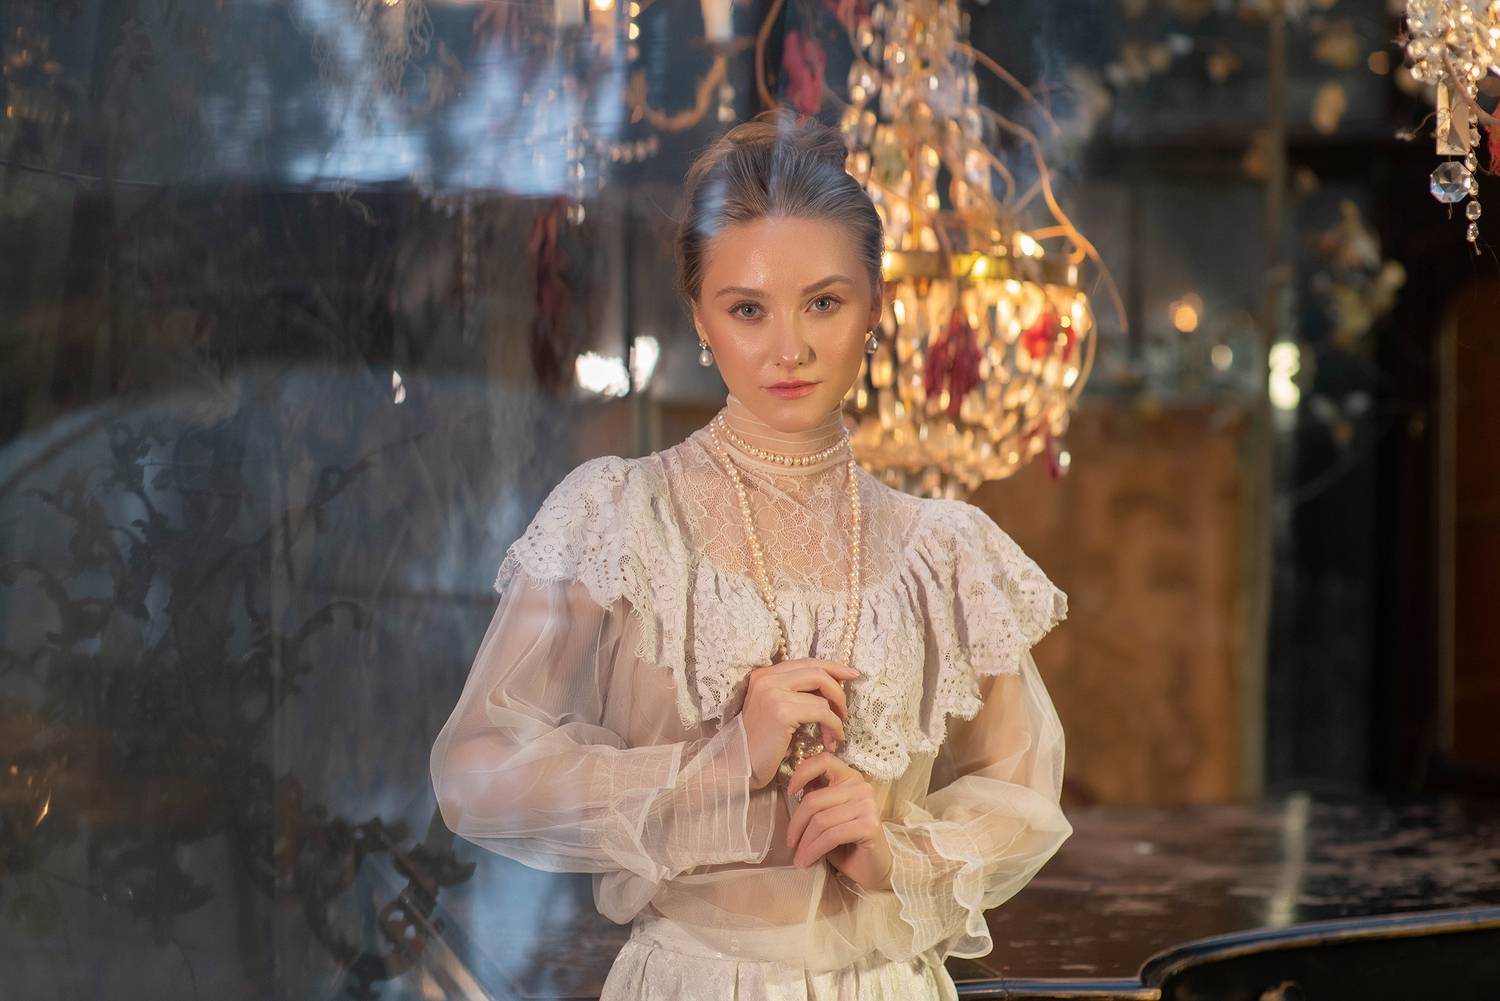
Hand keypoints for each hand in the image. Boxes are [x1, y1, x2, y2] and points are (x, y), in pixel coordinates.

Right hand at [741, 658, 859, 790]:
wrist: (738, 765)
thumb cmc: (761, 743)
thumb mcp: (775, 709)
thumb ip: (794, 693)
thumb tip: (830, 688)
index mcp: (764, 674)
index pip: (807, 662)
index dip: (833, 667)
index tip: (852, 675)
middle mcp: (767, 678)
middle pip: (817, 672)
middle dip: (839, 690)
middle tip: (845, 711)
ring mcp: (774, 693)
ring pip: (823, 694)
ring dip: (836, 716)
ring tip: (836, 733)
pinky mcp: (782, 712)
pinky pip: (821, 713)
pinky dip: (833, 727)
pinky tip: (831, 741)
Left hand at [785, 752, 893, 890]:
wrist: (873, 868)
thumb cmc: (847, 842)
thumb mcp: (827, 816)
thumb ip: (816, 799)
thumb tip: (794, 788)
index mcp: (850, 778)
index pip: (824, 761)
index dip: (802, 772)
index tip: (789, 792)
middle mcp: (861, 787)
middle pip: (815, 799)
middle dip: (796, 824)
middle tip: (790, 843)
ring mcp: (867, 805)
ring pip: (820, 820)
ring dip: (805, 843)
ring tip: (799, 858)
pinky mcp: (870, 826)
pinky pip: (831, 836)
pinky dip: (815, 850)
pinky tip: (808, 861)